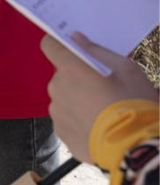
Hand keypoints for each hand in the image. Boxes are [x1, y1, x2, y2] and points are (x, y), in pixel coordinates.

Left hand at [42, 33, 158, 162]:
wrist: (134, 146)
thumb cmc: (133, 102)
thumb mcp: (126, 69)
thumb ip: (97, 51)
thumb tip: (77, 39)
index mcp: (70, 69)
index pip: (50, 45)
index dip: (58, 44)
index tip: (70, 48)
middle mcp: (57, 87)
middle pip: (62, 76)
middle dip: (78, 79)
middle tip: (103, 89)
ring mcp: (57, 112)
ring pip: (65, 98)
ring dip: (78, 101)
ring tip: (104, 112)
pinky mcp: (61, 132)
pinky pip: (67, 120)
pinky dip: (80, 121)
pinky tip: (99, 127)